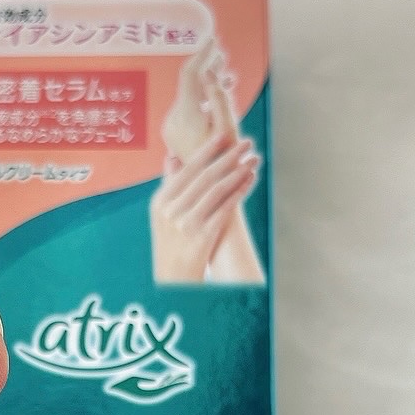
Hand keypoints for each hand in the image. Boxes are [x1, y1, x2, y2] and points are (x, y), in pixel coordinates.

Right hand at [150, 128, 260, 282]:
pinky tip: (250, 180)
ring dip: (238, 172)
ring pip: (217, 190)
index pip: (187, 170)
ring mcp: (186, 224)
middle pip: (205, 176)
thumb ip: (169, 185)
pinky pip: (225, 208)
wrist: (173, 279)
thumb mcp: (162, 214)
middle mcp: (171, 211)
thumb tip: (173, 156)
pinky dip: (239, 191)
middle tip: (247, 142)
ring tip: (254, 159)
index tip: (223, 135)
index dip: (207, 151)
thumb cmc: (171, 243)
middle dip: (228, 157)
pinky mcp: (202, 237)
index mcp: (160, 202)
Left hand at [160, 35, 228, 163]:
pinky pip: (188, 109)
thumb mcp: (227, 127)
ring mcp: (172, 127)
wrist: (205, 192)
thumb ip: (219, 98)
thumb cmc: (224, 162)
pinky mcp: (174, 134)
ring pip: (190, 97)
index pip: (192, 73)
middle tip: (222, 54)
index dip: (203, 53)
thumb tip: (209, 72)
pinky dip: (203, 100)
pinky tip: (217, 98)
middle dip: (208, 68)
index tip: (213, 38)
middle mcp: (174, 118)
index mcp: (186, 113)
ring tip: (226, 75)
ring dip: (208, 85)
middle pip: (190, 84)